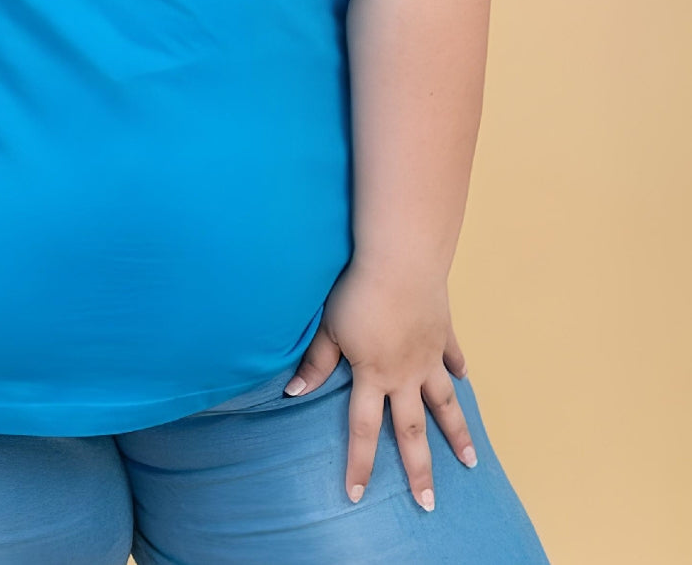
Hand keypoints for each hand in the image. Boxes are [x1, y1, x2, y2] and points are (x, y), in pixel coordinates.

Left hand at [282, 259, 477, 510]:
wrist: (401, 259)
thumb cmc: (357, 289)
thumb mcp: (329, 327)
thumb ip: (316, 362)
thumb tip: (293, 392)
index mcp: (374, 375)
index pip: (364, 430)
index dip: (360, 464)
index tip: (357, 495)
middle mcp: (406, 374)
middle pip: (413, 430)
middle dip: (420, 470)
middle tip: (428, 503)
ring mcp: (430, 355)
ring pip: (446, 403)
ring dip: (457, 433)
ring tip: (469, 462)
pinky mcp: (443, 331)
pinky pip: (453, 356)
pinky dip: (459, 368)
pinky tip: (463, 378)